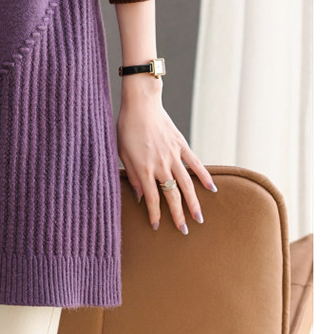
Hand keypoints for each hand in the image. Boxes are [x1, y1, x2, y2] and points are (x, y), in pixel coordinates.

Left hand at [116, 82, 216, 232]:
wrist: (140, 103)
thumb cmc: (126, 127)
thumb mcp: (122, 152)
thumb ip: (132, 176)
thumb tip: (139, 197)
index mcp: (144, 168)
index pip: (151, 198)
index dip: (155, 214)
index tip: (157, 226)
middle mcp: (160, 165)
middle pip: (172, 195)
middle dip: (178, 215)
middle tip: (184, 231)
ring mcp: (173, 155)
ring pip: (186, 184)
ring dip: (194, 202)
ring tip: (199, 218)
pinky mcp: (181, 145)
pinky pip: (195, 164)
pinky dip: (205, 176)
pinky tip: (212, 189)